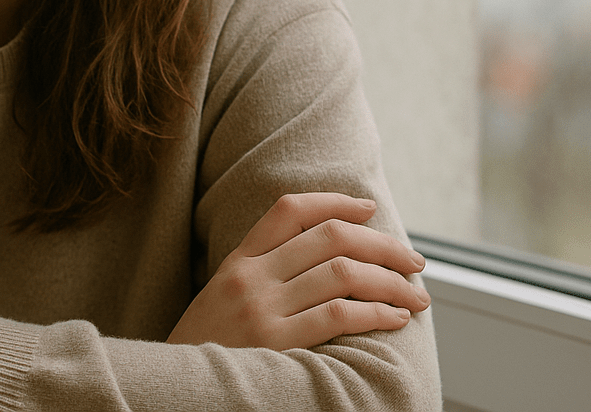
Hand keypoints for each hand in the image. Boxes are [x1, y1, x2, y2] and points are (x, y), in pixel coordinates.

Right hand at [167, 192, 429, 350]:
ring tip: (417, 295)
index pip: (290, 209)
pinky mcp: (275, 343)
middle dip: (383, 245)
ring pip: (343, 273)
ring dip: (391, 282)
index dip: (335, 201)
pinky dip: (376, 313)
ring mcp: (262, 308)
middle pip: (330, 238)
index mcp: (238, 260)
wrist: (174, 389)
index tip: (370, 209)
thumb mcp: (222, 295)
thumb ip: (262, 273)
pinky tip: (396, 318)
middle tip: (415, 260)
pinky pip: (338, 315)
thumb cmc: (208, 347)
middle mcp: (251, 277)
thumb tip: (326, 257)